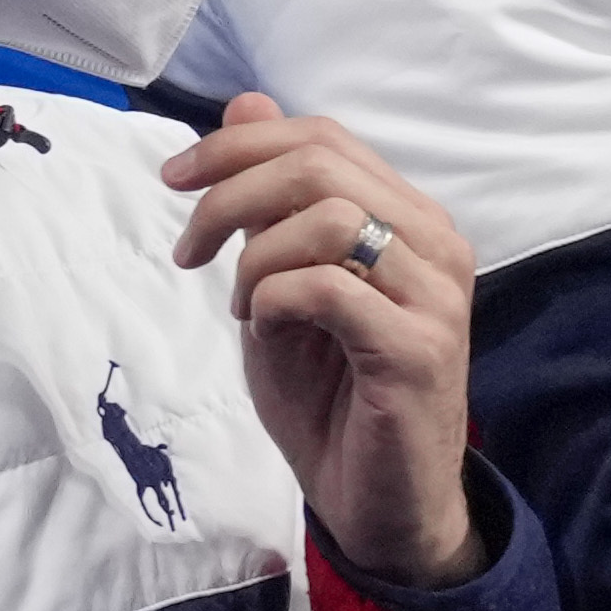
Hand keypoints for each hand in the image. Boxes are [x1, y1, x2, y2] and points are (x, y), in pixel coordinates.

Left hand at [164, 94, 489, 587]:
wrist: (383, 503)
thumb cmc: (334, 399)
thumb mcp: (283, 286)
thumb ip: (273, 203)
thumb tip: (247, 106)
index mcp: (411, 220)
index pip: (327, 139)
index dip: (240, 145)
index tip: (173, 180)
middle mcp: (437, 243)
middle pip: (323, 165)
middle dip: (230, 194)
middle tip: (188, 250)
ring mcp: (437, 295)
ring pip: (328, 218)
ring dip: (255, 257)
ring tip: (240, 306)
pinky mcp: (419, 349)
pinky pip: (328, 289)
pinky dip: (273, 298)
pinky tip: (263, 328)